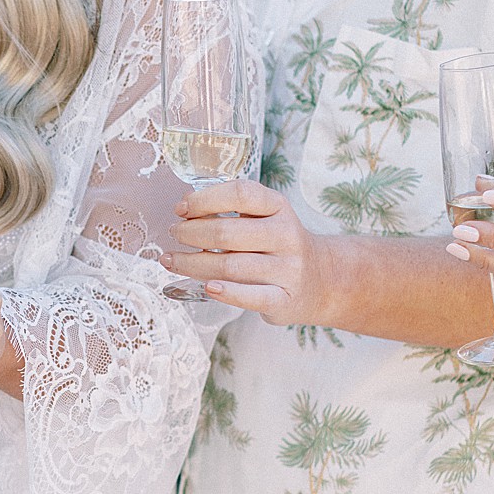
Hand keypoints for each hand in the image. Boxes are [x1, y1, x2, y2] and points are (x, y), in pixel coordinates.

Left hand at [161, 178, 340, 325]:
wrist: (322, 279)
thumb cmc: (278, 244)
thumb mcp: (265, 217)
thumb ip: (231, 209)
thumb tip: (185, 203)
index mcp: (278, 208)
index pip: (239, 194)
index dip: (204, 199)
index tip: (181, 208)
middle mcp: (285, 235)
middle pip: (227, 233)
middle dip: (191, 233)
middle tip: (174, 234)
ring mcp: (287, 269)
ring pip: (230, 266)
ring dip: (192, 264)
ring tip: (171, 261)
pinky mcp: (284, 299)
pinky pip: (251, 297)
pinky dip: (226, 293)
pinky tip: (206, 287)